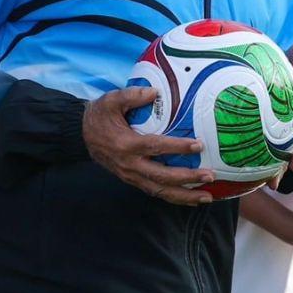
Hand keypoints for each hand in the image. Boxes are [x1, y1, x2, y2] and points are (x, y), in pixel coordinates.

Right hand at [83, 86, 213, 205]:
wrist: (82, 135)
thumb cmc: (100, 116)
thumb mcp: (111, 100)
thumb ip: (132, 95)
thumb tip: (155, 93)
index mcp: (126, 144)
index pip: (156, 147)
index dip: (178, 147)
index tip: (198, 145)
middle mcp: (130, 164)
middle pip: (162, 176)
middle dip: (187, 178)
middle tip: (209, 175)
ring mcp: (131, 176)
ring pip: (160, 190)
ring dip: (184, 195)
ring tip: (206, 196)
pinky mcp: (132, 181)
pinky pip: (155, 192)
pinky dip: (174, 197)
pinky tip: (190, 199)